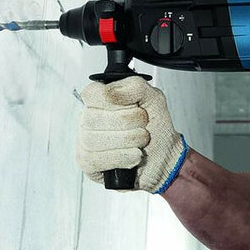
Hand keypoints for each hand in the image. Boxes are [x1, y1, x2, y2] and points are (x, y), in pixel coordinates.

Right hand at [76, 76, 186, 192]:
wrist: (165, 156)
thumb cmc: (155, 128)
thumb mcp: (153, 99)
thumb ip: (134, 86)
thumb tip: (110, 92)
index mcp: (100, 100)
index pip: (91, 93)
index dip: (112, 99)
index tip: (133, 105)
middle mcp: (89, 119)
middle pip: (93, 117)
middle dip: (128, 122)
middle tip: (143, 124)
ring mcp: (85, 141)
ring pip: (94, 140)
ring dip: (128, 140)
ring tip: (141, 140)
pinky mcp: (88, 163)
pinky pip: (98, 159)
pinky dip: (123, 157)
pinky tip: (133, 155)